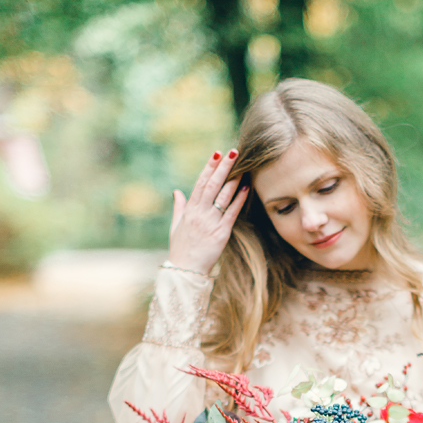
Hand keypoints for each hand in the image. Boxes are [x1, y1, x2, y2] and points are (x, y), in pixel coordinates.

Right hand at [168, 149, 248, 276]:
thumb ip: (178, 207)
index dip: (209, 167)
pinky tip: (246, 188)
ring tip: (243, 165)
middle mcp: (199, 213)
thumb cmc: (180, 249)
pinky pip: (232, 213)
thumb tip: (176, 192)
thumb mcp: (176, 226)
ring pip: (223, 196)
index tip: (216, 154)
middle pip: (212, 185)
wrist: (185, 270)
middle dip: (223, 167)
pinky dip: (239, 200)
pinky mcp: (221, 233)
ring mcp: (210, 222)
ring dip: (233, 179)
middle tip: (233, 152)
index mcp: (189, 210)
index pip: (200, 183)